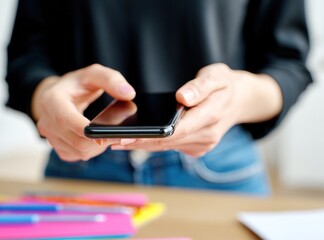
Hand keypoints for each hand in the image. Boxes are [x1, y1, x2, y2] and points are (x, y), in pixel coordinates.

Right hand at [32, 64, 135, 160]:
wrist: (60, 95)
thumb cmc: (78, 84)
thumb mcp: (94, 74)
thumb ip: (112, 80)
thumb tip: (128, 94)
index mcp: (52, 100)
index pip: (66, 119)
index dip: (86, 129)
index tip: (107, 133)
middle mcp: (46, 121)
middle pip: (77, 141)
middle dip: (100, 140)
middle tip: (118, 134)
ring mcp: (49, 137)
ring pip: (79, 152)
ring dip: (97, 147)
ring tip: (106, 133)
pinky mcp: (56, 147)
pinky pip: (77, 156)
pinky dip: (90, 151)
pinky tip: (96, 139)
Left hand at [111, 63, 281, 156]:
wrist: (241, 99)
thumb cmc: (225, 84)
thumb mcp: (216, 76)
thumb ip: (200, 87)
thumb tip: (183, 97)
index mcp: (211, 115)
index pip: (176, 130)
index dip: (150, 136)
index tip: (126, 138)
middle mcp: (207, 135)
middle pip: (168, 143)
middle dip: (140, 144)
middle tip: (113, 142)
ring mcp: (204, 144)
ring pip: (168, 148)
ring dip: (144, 146)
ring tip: (119, 142)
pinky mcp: (199, 148)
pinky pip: (173, 147)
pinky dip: (156, 144)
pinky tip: (138, 140)